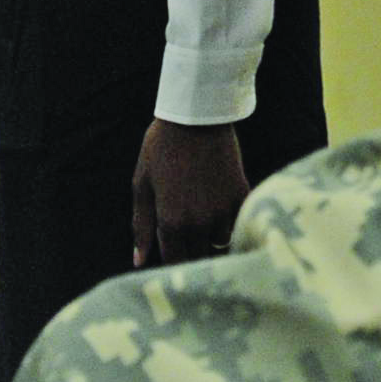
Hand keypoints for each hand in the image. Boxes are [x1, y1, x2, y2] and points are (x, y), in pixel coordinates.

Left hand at [132, 118, 250, 266]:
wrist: (197, 116)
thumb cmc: (161, 148)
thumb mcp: (142, 185)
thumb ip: (141, 226)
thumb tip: (138, 261)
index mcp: (171, 223)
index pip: (175, 263)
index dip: (173, 265)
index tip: (172, 258)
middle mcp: (199, 223)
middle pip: (199, 258)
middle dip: (192, 255)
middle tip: (187, 241)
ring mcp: (224, 211)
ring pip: (221, 243)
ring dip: (212, 238)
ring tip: (203, 220)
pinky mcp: (242, 196)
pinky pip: (239, 223)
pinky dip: (230, 221)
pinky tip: (220, 207)